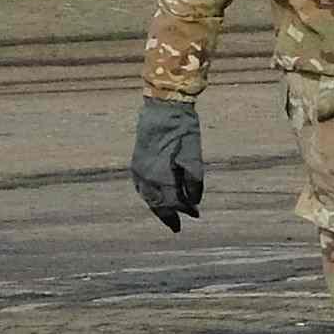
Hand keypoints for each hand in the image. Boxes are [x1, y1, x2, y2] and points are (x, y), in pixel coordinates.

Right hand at [131, 93, 203, 231]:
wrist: (163, 106)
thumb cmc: (182, 130)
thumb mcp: (194, 157)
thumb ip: (194, 183)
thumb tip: (194, 202)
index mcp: (160, 176)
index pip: (173, 202)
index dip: (185, 210)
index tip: (197, 215)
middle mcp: (145, 176)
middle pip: (156, 203)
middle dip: (168, 215)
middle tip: (177, 227)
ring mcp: (138, 168)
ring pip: (146, 196)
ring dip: (156, 207)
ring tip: (167, 215)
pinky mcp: (136, 161)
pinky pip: (140, 186)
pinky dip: (148, 196)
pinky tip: (154, 196)